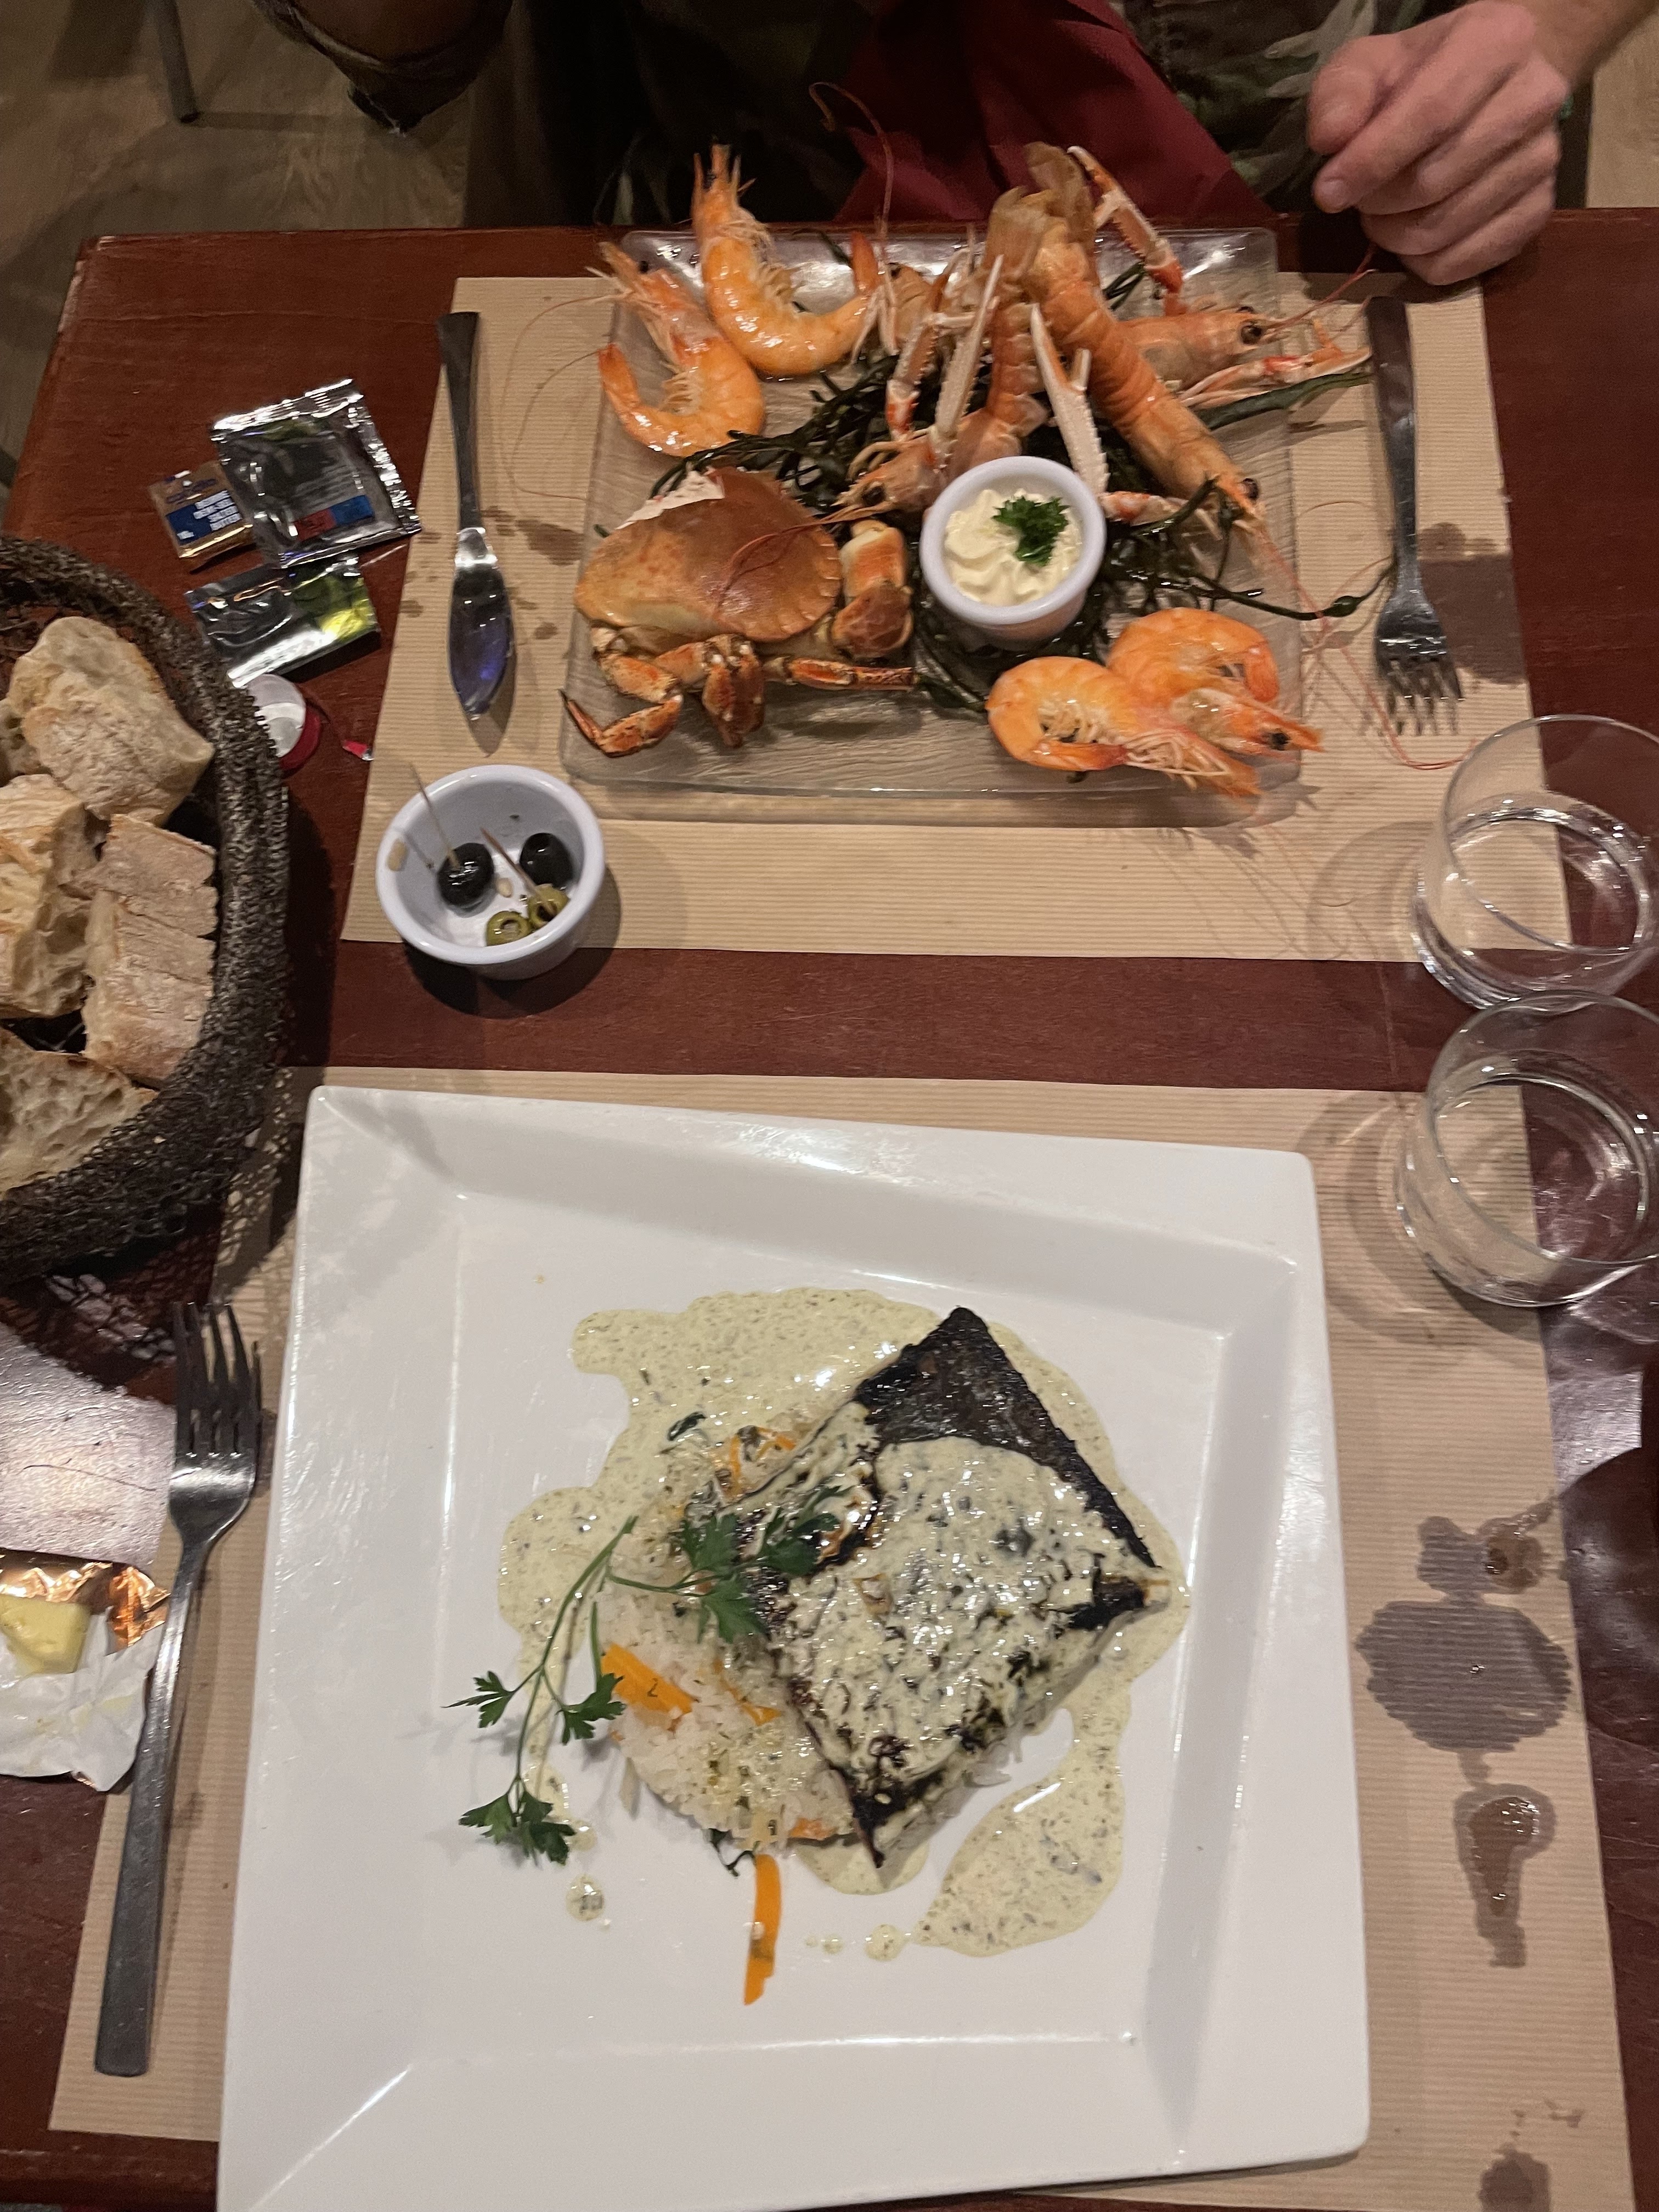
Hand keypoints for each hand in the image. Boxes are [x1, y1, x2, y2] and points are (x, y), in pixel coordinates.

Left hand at [1307, 1, 1566, 285]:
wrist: (1490, 83)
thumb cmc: (1423, 72)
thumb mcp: (1373, 62)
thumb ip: (1343, 92)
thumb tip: (1329, 140)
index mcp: (1498, 42)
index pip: (1432, 114)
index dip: (1372, 162)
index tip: (1328, 192)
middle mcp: (1535, 98)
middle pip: (1435, 179)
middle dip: (1378, 203)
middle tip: (1358, 199)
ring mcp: (1544, 159)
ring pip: (1448, 228)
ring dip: (1395, 235)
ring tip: (1384, 212)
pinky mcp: (1541, 209)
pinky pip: (1468, 261)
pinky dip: (1424, 262)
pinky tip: (1412, 236)